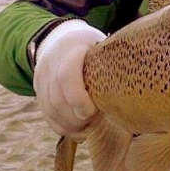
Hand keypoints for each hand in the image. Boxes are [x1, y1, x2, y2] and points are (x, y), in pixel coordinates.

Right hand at [33, 19, 105, 139]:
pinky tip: (78, 131)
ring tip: (88, 130)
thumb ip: (111, 64)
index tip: (93, 112)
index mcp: (72, 47)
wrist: (62, 38)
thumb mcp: (103, 46)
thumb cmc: (93, 46)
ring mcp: (42, 76)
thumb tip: (131, 92)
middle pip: (57, 98)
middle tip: (93, 123)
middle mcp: (52, 61)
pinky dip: (62, 126)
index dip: (78, 99)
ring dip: (69, 124)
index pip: (67, 76)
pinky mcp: (38, 89)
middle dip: (75, 117)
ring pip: (50, 108)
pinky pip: (46, 113)